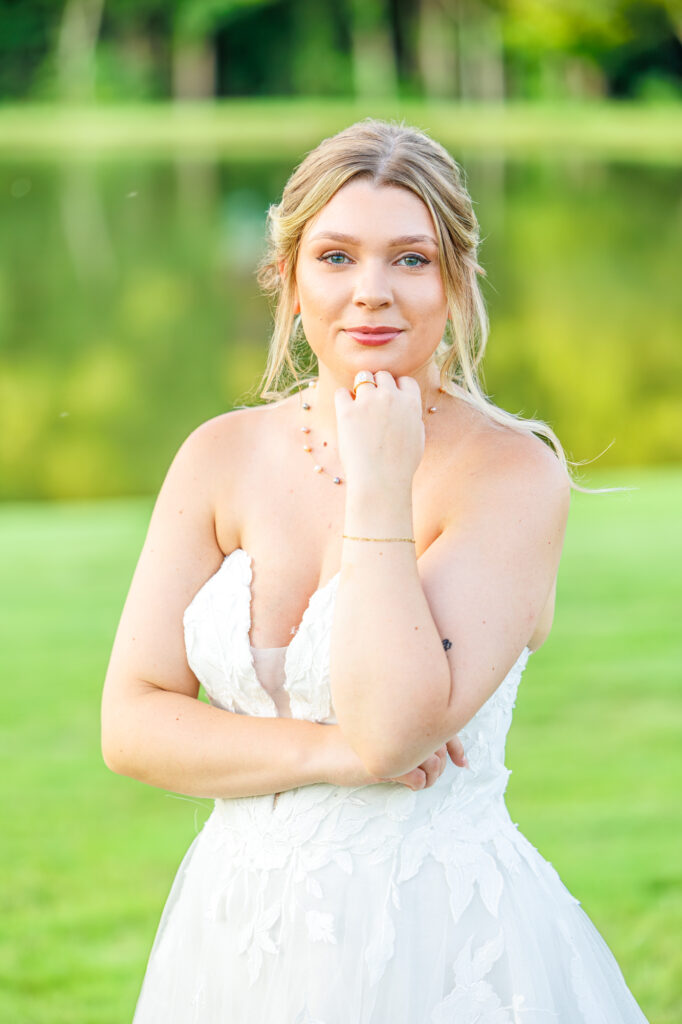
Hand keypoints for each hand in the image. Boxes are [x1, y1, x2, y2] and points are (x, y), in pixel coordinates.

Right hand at [318, 725, 467, 789]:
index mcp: (403, 712)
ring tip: (418, 780)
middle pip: (440, 747)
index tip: (462, 762)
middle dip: (440, 765)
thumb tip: (438, 749)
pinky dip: (417, 785)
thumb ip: (406, 730)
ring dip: (430, 778)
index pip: (441, 725)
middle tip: (431, 774)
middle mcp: (402, 725)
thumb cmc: (352, 740)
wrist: (322, 750)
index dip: (456, 746)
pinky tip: (407, 785)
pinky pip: (418, 780)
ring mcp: (395, 745)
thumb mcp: (381, 731)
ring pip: (434, 765)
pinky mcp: (387, 767)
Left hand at [334, 371, 424, 491]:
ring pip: (362, 377)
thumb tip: (406, 408)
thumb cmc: (400, 466)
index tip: (390, 401)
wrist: (381, 481)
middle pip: (382, 375)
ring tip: (358, 408)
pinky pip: (341, 392)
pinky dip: (343, 399)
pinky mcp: (347, 411)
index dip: (396, 388)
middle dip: (377, 386)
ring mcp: (368, 401)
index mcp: (411, 403)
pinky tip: (345, 413)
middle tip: (372, 406)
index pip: (404, 380)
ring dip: (359, 389)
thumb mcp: (418, 439)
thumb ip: (412, 417)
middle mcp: (390, 396)